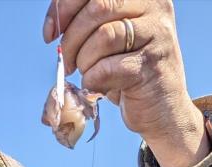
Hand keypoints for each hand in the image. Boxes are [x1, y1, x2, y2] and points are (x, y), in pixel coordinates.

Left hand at [43, 0, 209, 166]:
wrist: (162, 110)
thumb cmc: (129, 72)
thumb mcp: (109, 38)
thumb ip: (89, 21)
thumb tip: (54, 23)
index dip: (63, 7)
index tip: (50, 33)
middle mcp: (154, 6)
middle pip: (98, 7)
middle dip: (72, 38)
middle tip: (67, 62)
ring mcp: (156, 35)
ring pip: (103, 37)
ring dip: (85, 61)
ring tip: (88, 74)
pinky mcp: (151, 65)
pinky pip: (107, 67)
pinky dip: (94, 80)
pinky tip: (97, 86)